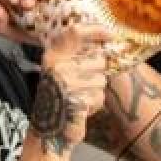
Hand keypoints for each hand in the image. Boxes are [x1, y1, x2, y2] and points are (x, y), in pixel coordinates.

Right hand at [31, 23, 111, 145]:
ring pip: (101, 79)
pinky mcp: (75, 101)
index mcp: (52, 56)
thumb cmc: (60, 98)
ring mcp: (65, 84)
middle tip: (83, 85)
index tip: (111, 34)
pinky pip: (99, 96)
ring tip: (80, 98)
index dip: (96, 30)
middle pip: (97, 59)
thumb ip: (76, 55)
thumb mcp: (61, 71)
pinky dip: (95, 104)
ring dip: (96, 91)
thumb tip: (105, 41)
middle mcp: (57, 67)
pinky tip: (82, 108)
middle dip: (97, 73)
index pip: (75, 32)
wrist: (50, 130)